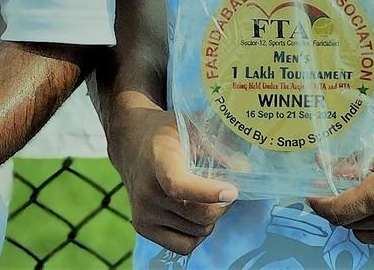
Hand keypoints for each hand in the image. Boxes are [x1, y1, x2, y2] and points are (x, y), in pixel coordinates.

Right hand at [108, 105, 236, 256]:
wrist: (130, 144)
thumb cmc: (165, 135)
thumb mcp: (190, 128)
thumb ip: (216, 147)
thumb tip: (244, 170)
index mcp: (158, 160)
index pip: (178, 185)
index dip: (207, 192)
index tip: (232, 191)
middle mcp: (147, 190)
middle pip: (197, 214)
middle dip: (221, 205)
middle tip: (225, 191)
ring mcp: (143, 212)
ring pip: (197, 230)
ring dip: (210, 218)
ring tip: (205, 198)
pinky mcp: (143, 228)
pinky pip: (184, 246)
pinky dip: (197, 234)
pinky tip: (196, 215)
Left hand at [309, 122, 373, 259]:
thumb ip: (361, 160)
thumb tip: (331, 165)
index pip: (340, 210)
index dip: (321, 205)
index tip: (312, 198)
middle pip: (352, 226)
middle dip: (342, 209)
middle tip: (344, 191)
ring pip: (370, 239)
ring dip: (362, 223)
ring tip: (370, 201)